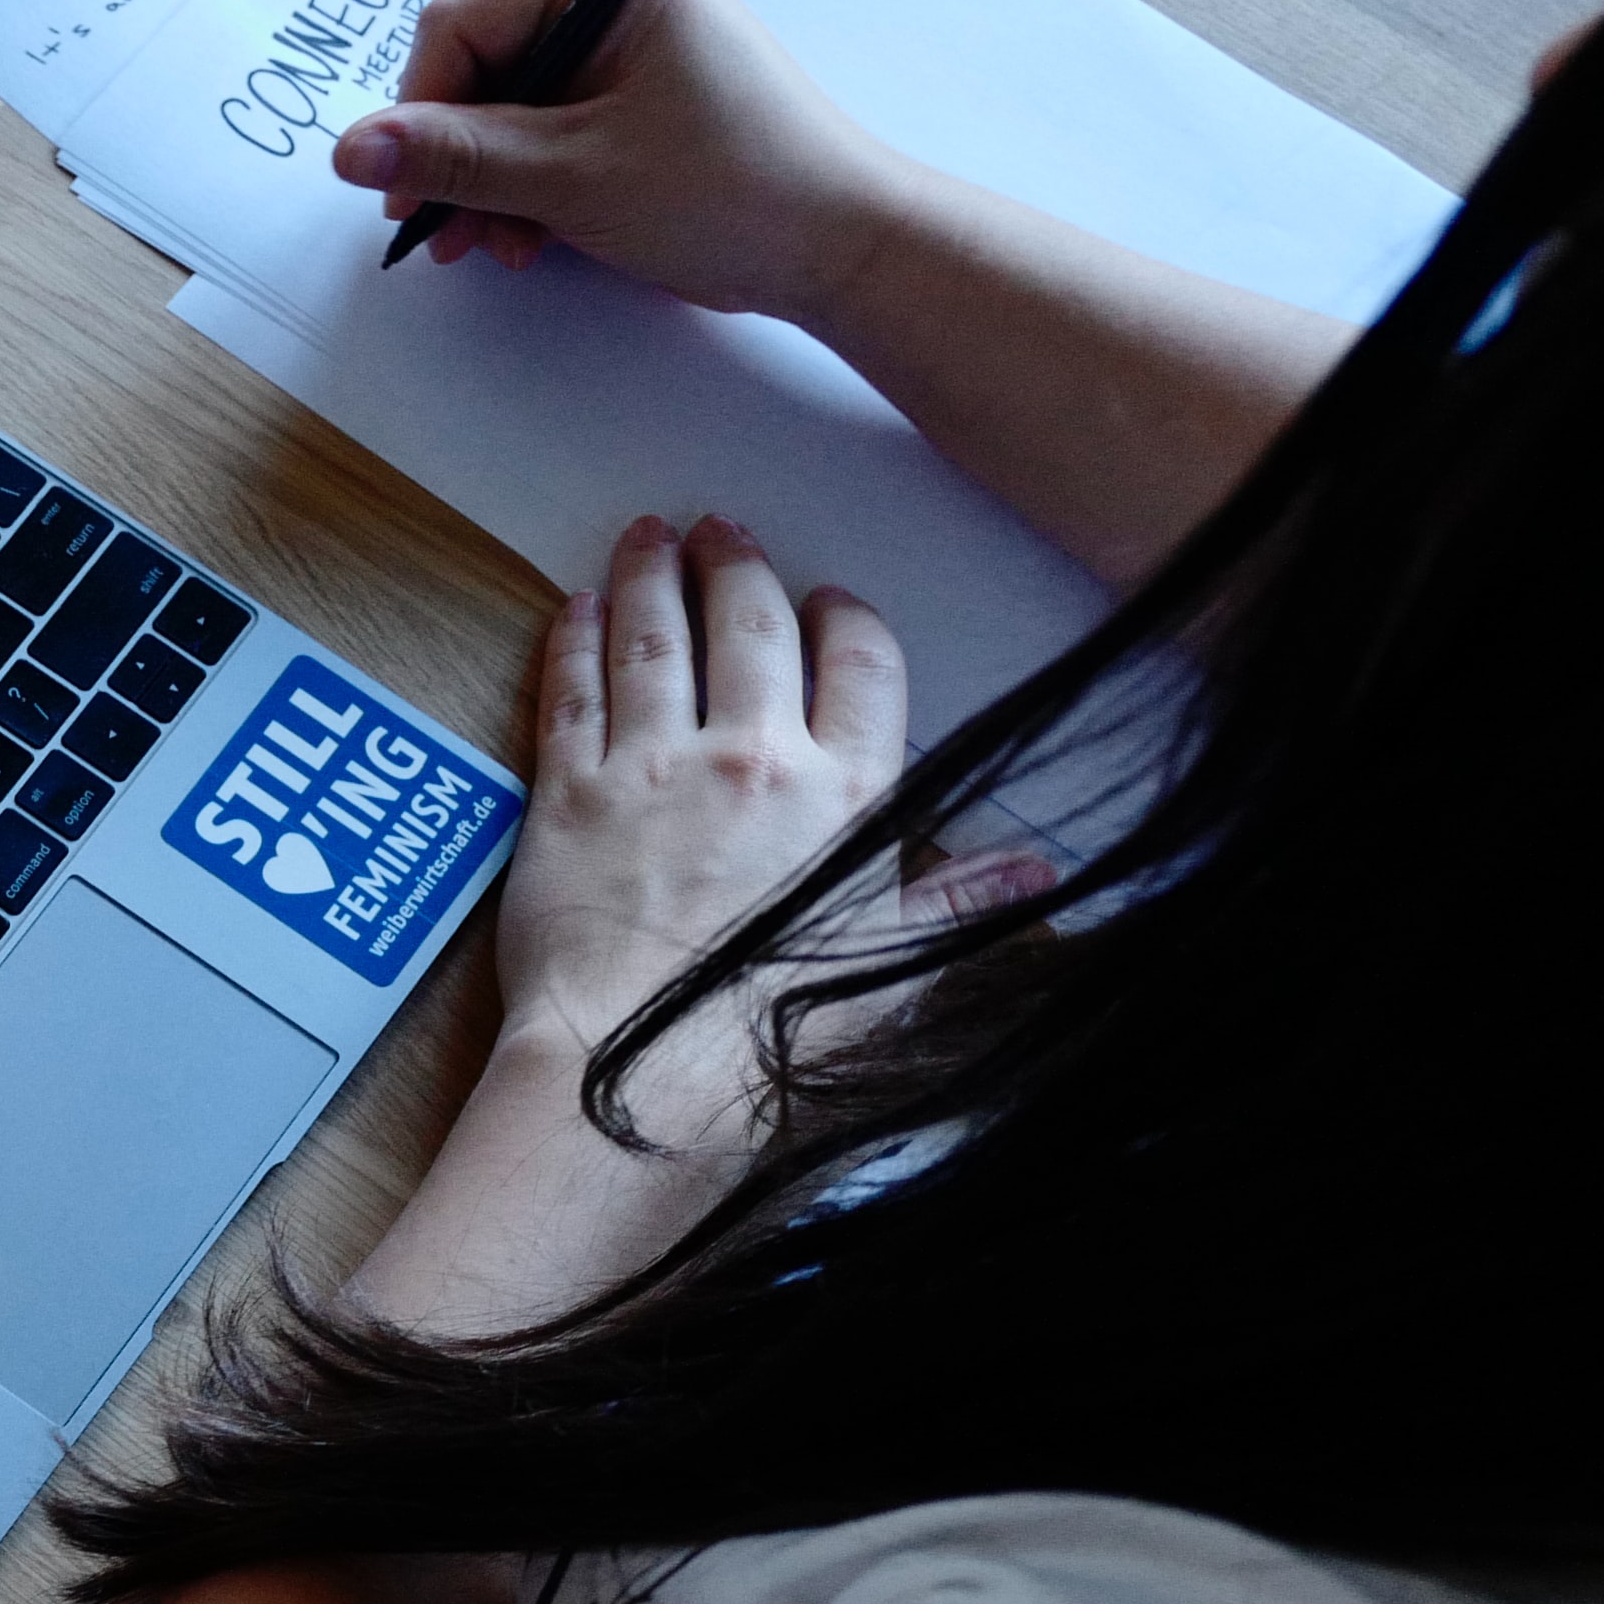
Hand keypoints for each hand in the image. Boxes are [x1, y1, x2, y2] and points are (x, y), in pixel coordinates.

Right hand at [328, 0, 904, 323]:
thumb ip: (454, 158)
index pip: (460, 25)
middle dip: (457, 160)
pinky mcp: (630, 93)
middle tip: (454, 240)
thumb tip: (347, 152)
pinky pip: (542, 130)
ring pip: (501, 108)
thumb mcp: (572, 175)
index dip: (420, 115)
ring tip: (502, 249)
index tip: (408, 199)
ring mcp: (622, 42)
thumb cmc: (727, 188)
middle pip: (476, 67)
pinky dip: (524, 187)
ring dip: (486, 186)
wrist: (836, 246)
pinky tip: (533, 239)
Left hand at [500, 514, 1032, 1141]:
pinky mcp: (568, 796)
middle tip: (723, 529)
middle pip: (751, 627)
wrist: (642, 1074)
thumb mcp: (893, 966)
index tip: (831, 602)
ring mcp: (653, 770)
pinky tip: (580, 607)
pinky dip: (577, 638)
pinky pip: (572, 692)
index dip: (846, 621)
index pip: (862, 666)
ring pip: (657, 638)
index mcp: (845, 794)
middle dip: (740, 566)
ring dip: (655, 576)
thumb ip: (959, 901)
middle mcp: (753, 760)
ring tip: (652, 534)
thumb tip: (1035, 869)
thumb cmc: (769, 1036)